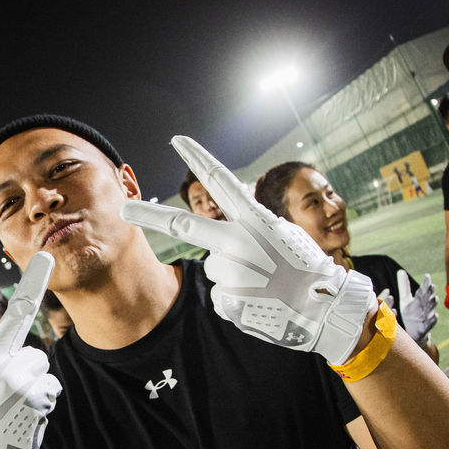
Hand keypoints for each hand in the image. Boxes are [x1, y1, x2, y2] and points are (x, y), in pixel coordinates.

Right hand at [0, 245, 62, 448]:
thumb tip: (17, 348)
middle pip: (18, 314)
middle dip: (34, 280)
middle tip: (48, 256)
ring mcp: (12, 376)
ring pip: (39, 361)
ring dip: (34, 382)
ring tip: (14, 406)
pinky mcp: (34, 393)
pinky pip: (49, 385)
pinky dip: (43, 400)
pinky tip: (24, 416)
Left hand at [121, 136, 376, 364]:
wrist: (324, 309)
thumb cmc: (305, 267)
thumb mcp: (282, 234)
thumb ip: (250, 224)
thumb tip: (225, 219)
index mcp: (255, 220)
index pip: (221, 181)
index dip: (198, 158)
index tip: (176, 140)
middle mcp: (237, 242)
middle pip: (185, 224)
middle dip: (150, 215)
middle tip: (125, 209)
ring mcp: (230, 272)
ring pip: (215, 267)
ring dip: (234, 274)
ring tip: (263, 281)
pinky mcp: (226, 300)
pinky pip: (222, 294)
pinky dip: (237, 297)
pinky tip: (260, 300)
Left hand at [397, 271, 437, 345]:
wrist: (412, 332)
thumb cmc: (411, 314)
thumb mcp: (405, 299)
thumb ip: (404, 286)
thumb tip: (401, 271)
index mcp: (420, 300)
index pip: (423, 290)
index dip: (426, 283)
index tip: (427, 276)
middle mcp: (424, 307)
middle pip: (428, 298)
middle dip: (430, 292)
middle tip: (432, 286)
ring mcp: (426, 317)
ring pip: (431, 309)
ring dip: (433, 304)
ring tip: (435, 298)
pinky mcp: (425, 327)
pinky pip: (430, 323)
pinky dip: (433, 319)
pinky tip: (436, 315)